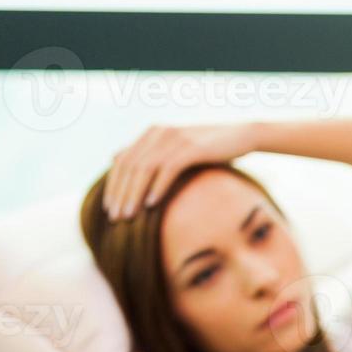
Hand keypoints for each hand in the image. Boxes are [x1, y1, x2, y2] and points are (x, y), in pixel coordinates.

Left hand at [104, 123, 257, 219]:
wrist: (243, 136)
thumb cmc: (210, 148)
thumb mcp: (175, 150)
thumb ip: (148, 154)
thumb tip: (115, 158)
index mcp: (151, 134)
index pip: (122, 161)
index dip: (112, 186)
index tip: (109, 209)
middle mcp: (159, 133)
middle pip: (130, 166)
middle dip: (120, 194)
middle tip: (115, 218)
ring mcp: (175, 138)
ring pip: (145, 169)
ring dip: (134, 194)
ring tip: (129, 216)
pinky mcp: (192, 147)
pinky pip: (168, 169)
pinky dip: (158, 187)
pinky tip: (151, 205)